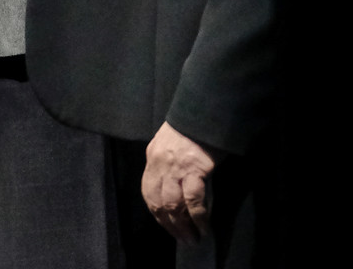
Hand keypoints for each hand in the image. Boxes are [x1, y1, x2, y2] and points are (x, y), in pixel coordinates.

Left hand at [142, 121, 218, 244]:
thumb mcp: (169, 143)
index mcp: (152, 157)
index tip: (166, 226)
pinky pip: (193, 200)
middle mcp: (159, 164)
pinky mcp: (195, 169)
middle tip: (183, 239)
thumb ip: (166, 163)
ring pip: (173, 205)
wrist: (204, 111)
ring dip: (183, 226)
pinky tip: (204, 227)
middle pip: (158, 202)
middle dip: (169, 225)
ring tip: (193, 239)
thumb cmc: (191, 128)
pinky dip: (198, 217)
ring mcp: (176, 167)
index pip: (148, 191)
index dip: (157, 213)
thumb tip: (173, 189)